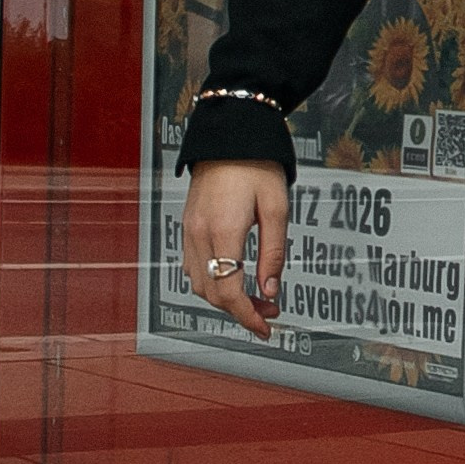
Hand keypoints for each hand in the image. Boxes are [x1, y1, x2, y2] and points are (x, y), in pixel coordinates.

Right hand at [180, 160, 288, 341]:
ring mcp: (189, 230)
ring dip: (225, 298)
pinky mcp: (187, 226)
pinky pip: (193, 267)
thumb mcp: (277, 208)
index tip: (265, 328)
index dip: (247, 316)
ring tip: (256, 296)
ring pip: (199, 284)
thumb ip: (274, 253)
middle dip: (241, 310)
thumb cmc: (257, 166)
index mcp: (224, 230)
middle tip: (270, 310)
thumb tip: (270, 291)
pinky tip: (234, 277)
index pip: (228, 291)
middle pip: (212, 293)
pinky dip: (212, 281)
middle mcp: (199, 234)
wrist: (230, 135)